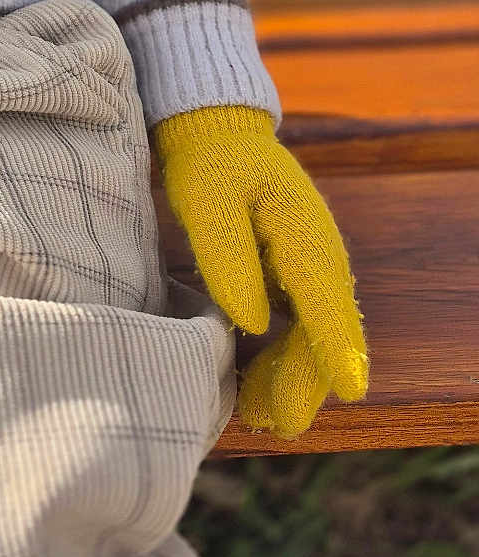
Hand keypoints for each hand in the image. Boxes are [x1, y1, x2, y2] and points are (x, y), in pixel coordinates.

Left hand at [150, 104, 368, 438]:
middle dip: (304, 381)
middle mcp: (320, 255)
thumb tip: (254, 322)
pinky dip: (284, 360)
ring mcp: (312, 267)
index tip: (350, 391)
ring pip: (315, 337)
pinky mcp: (297, 277)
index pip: (325, 298)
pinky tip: (254, 384)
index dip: (337, 347)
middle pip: (325, 330)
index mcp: (303, 232)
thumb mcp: (206, 201)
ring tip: (259, 415)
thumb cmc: (210, 164)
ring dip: (293, 378)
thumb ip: (227, 257)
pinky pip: (301, 328)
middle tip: (272, 422)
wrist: (218, 134)